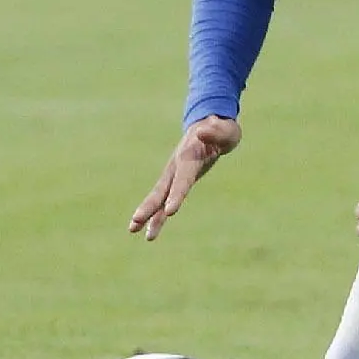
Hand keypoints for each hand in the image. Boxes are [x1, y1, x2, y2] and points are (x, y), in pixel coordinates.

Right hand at [128, 115, 241, 241]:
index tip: (170, 211)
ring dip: (148, 213)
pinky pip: (164, 200)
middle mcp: (177, 167)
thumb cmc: (221, 130)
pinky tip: (149, 232)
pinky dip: (157, 215)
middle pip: (162, 189)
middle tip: (136, 221)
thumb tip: (204, 130)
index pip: (183, 178)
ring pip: (159, 197)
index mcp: (190, 156)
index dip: (177, 194)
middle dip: (150, 206)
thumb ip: (217, 131)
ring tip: (133, 229)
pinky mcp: (175, 180)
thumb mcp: (225, 130)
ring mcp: (174, 174)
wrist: (209, 125)